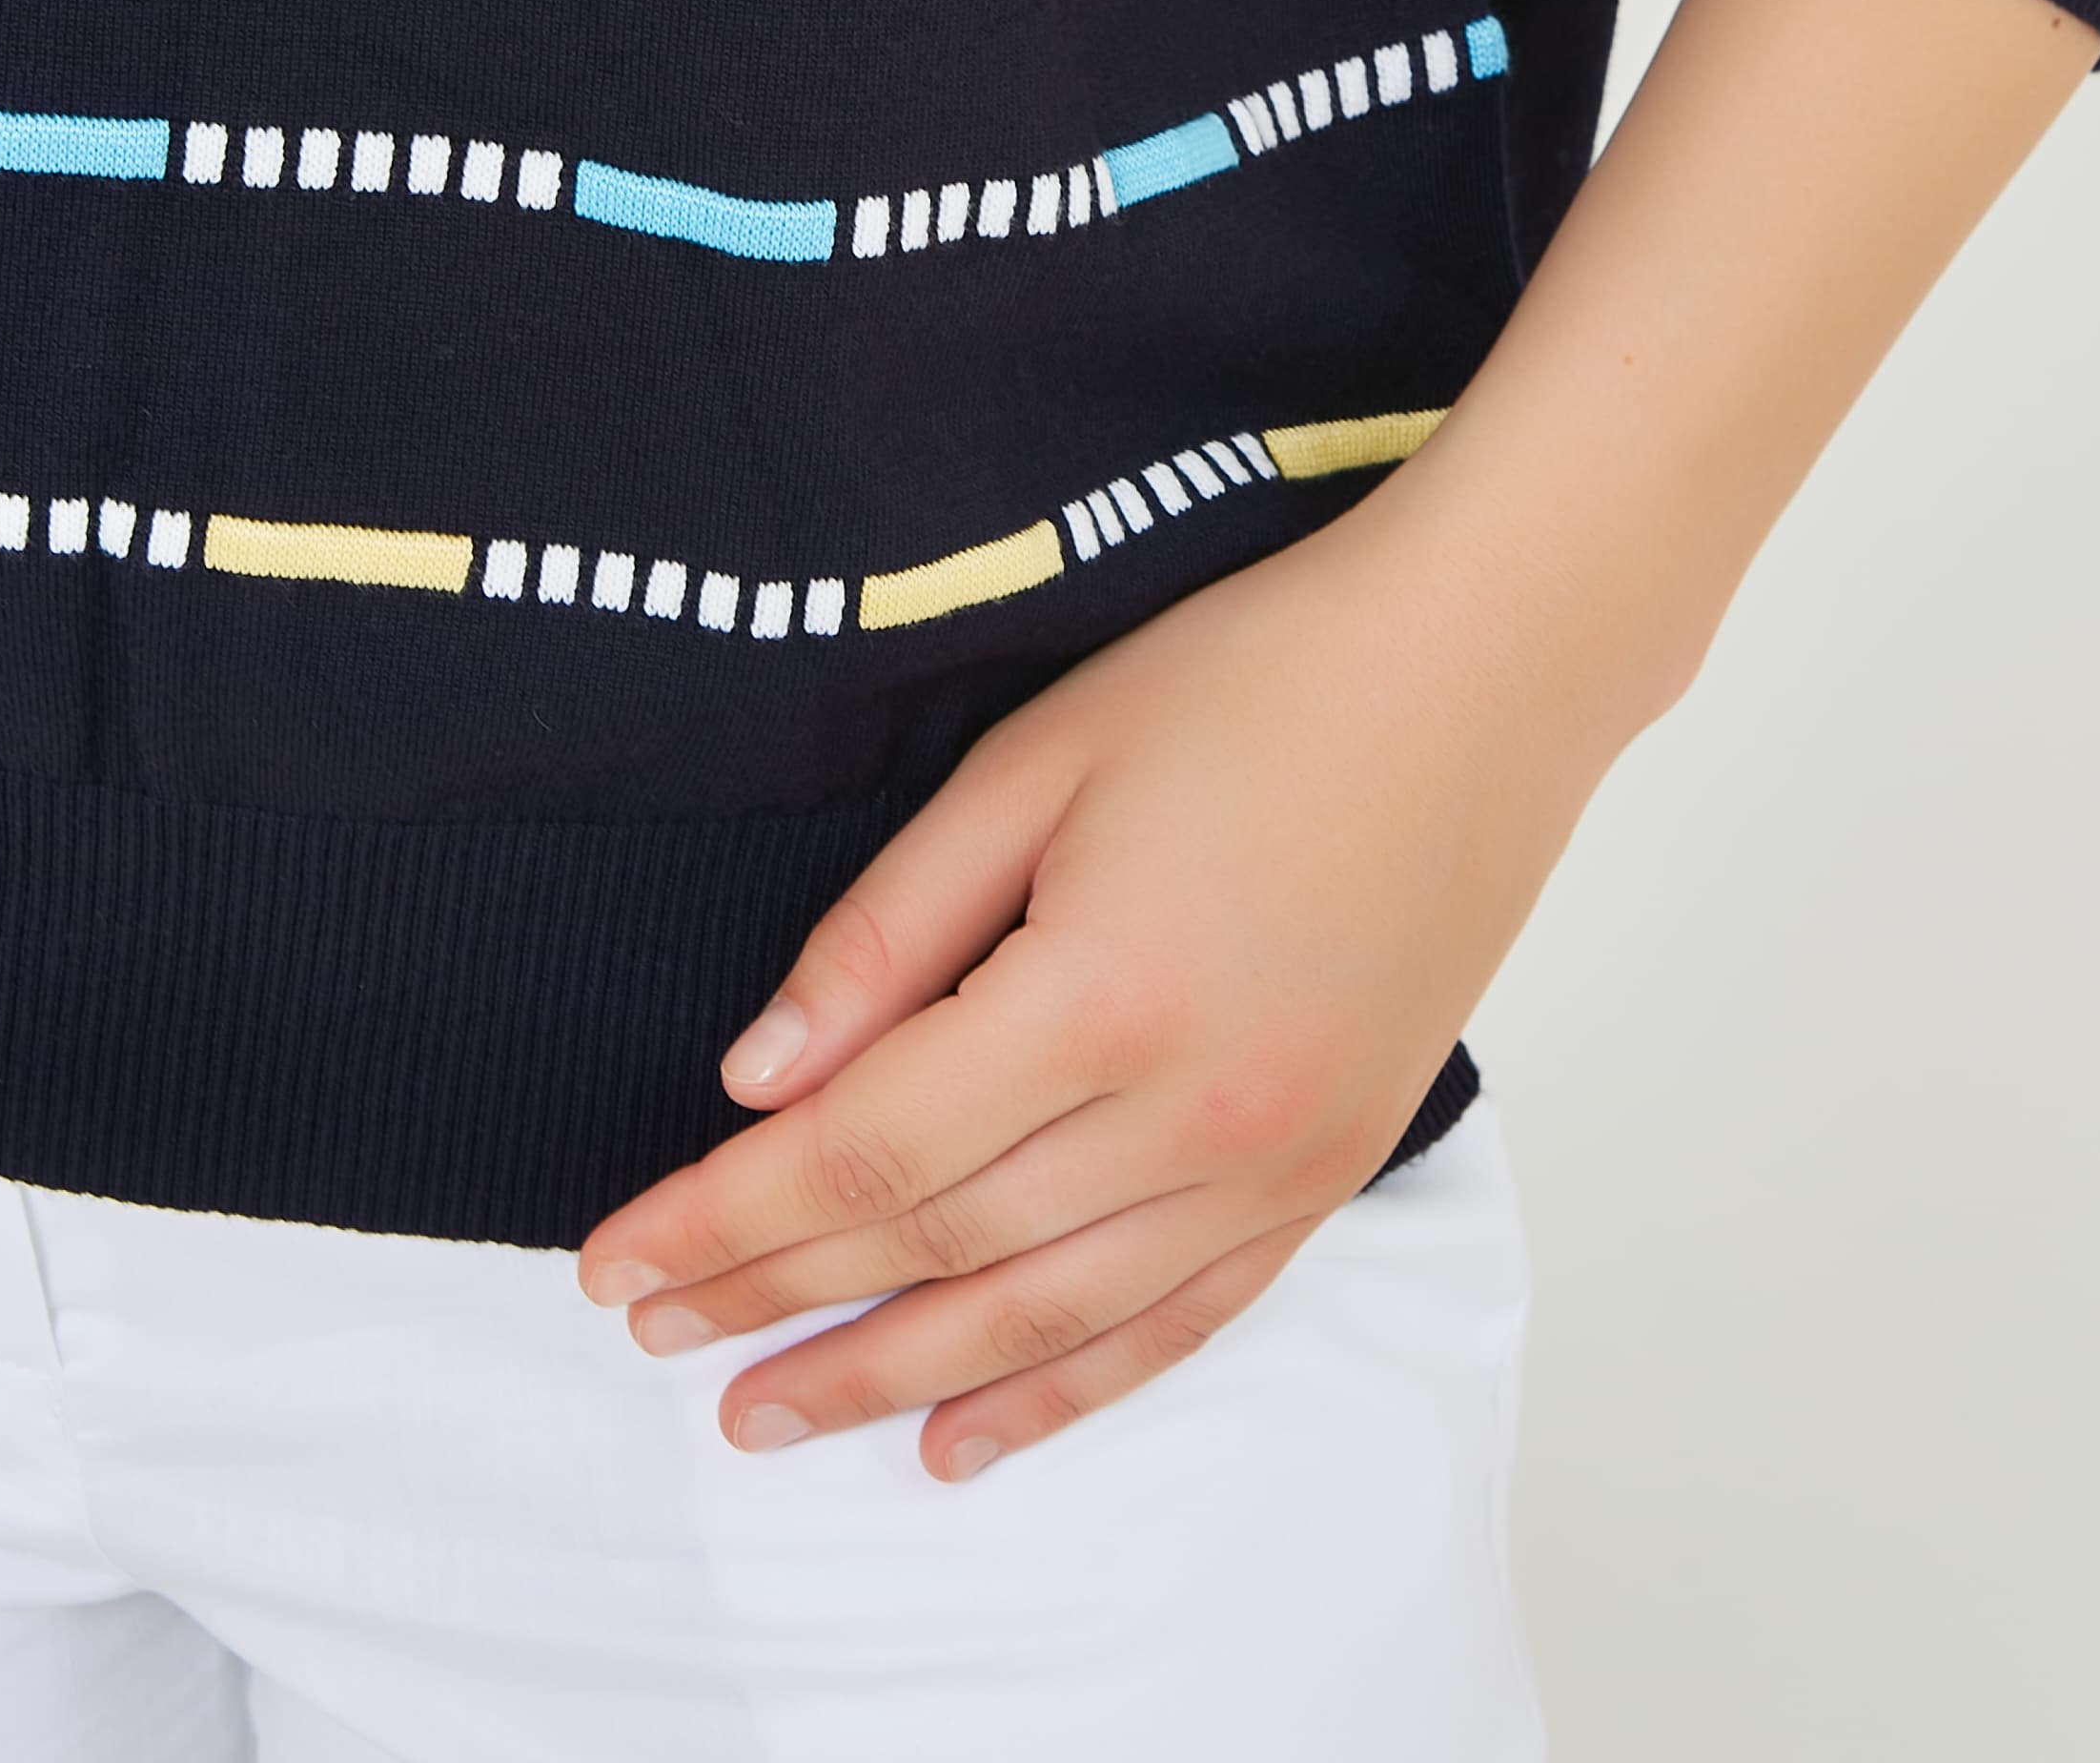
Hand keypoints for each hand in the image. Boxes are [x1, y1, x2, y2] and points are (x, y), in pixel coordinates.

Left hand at [576, 0, 2091, 1481]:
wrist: (1487, 668)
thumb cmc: (1266, 676)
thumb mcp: (1041, 758)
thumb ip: (892, 927)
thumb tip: (761, 1077)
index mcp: (1098, 991)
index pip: (863, 1150)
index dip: (723, 1217)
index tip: (612, 1263)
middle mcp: (1190, 1108)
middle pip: (938, 1247)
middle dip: (776, 1299)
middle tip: (654, 1340)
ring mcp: (1274, 1153)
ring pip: (1047, 1316)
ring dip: (894, 1377)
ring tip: (770, 1414)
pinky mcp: (1332, 1161)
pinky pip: (1178, 1317)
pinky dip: (1065, 1390)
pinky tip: (967, 1432)